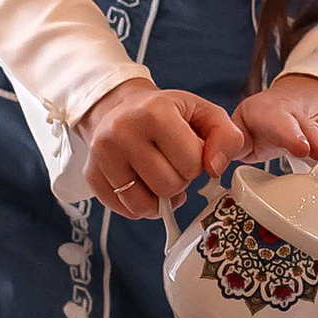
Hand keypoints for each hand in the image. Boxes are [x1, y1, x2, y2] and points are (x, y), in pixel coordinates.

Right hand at [83, 79, 250, 216]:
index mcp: (155, 112)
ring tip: (159, 177)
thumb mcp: (204, 113)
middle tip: (172, 163)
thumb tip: (216, 169)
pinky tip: (143, 185)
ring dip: (160, 198)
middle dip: (179, 181)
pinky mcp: (91, 175)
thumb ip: (227, 137)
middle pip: (168, 187)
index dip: (197, 163)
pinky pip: (124, 210)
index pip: (192, 164)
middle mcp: (122, 131)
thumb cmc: (167, 113)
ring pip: (145, 205)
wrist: (122, 107)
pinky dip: (139, 205)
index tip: (188, 150)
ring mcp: (102, 155)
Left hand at [232, 80, 317, 180]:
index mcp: (268, 114)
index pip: (278, 121)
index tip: (301, 147)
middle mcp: (298, 119)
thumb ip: (228, 146)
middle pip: (312, 132)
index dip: (290, 133)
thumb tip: (214, 168)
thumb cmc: (254, 124)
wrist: (279, 108)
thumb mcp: (235, 128)